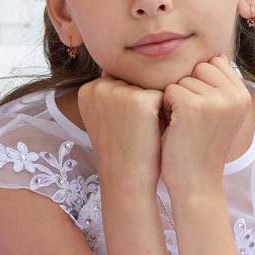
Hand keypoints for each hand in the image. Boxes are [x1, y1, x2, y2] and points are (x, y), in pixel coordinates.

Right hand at [77, 71, 163, 193]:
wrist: (126, 182)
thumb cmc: (121, 152)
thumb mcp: (106, 119)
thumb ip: (113, 94)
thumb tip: (135, 72)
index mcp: (88, 90)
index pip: (121, 80)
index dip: (130, 102)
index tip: (124, 126)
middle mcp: (99, 86)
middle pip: (136, 80)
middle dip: (142, 101)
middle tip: (135, 130)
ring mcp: (119, 92)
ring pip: (151, 86)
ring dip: (155, 106)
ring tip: (145, 132)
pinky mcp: (140, 101)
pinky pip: (165, 96)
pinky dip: (166, 113)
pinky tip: (156, 131)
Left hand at [159, 54, 253, 197]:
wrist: (196, 184)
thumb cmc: (201, 147)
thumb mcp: (221, 115)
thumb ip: (221, 86)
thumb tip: (217, 55)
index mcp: (244, 95)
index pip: (215, 63)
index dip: (200, 83)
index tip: (201, 111)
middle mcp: (235, 95)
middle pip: (198, 67)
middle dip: (188, 88)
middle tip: (191, 119)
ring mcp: (216, 100)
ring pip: (182, 79)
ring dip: (176, 100)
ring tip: (183, 125)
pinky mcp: (194, 107)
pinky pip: (169, 90)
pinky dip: (166, 107)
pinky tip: (174, 127)